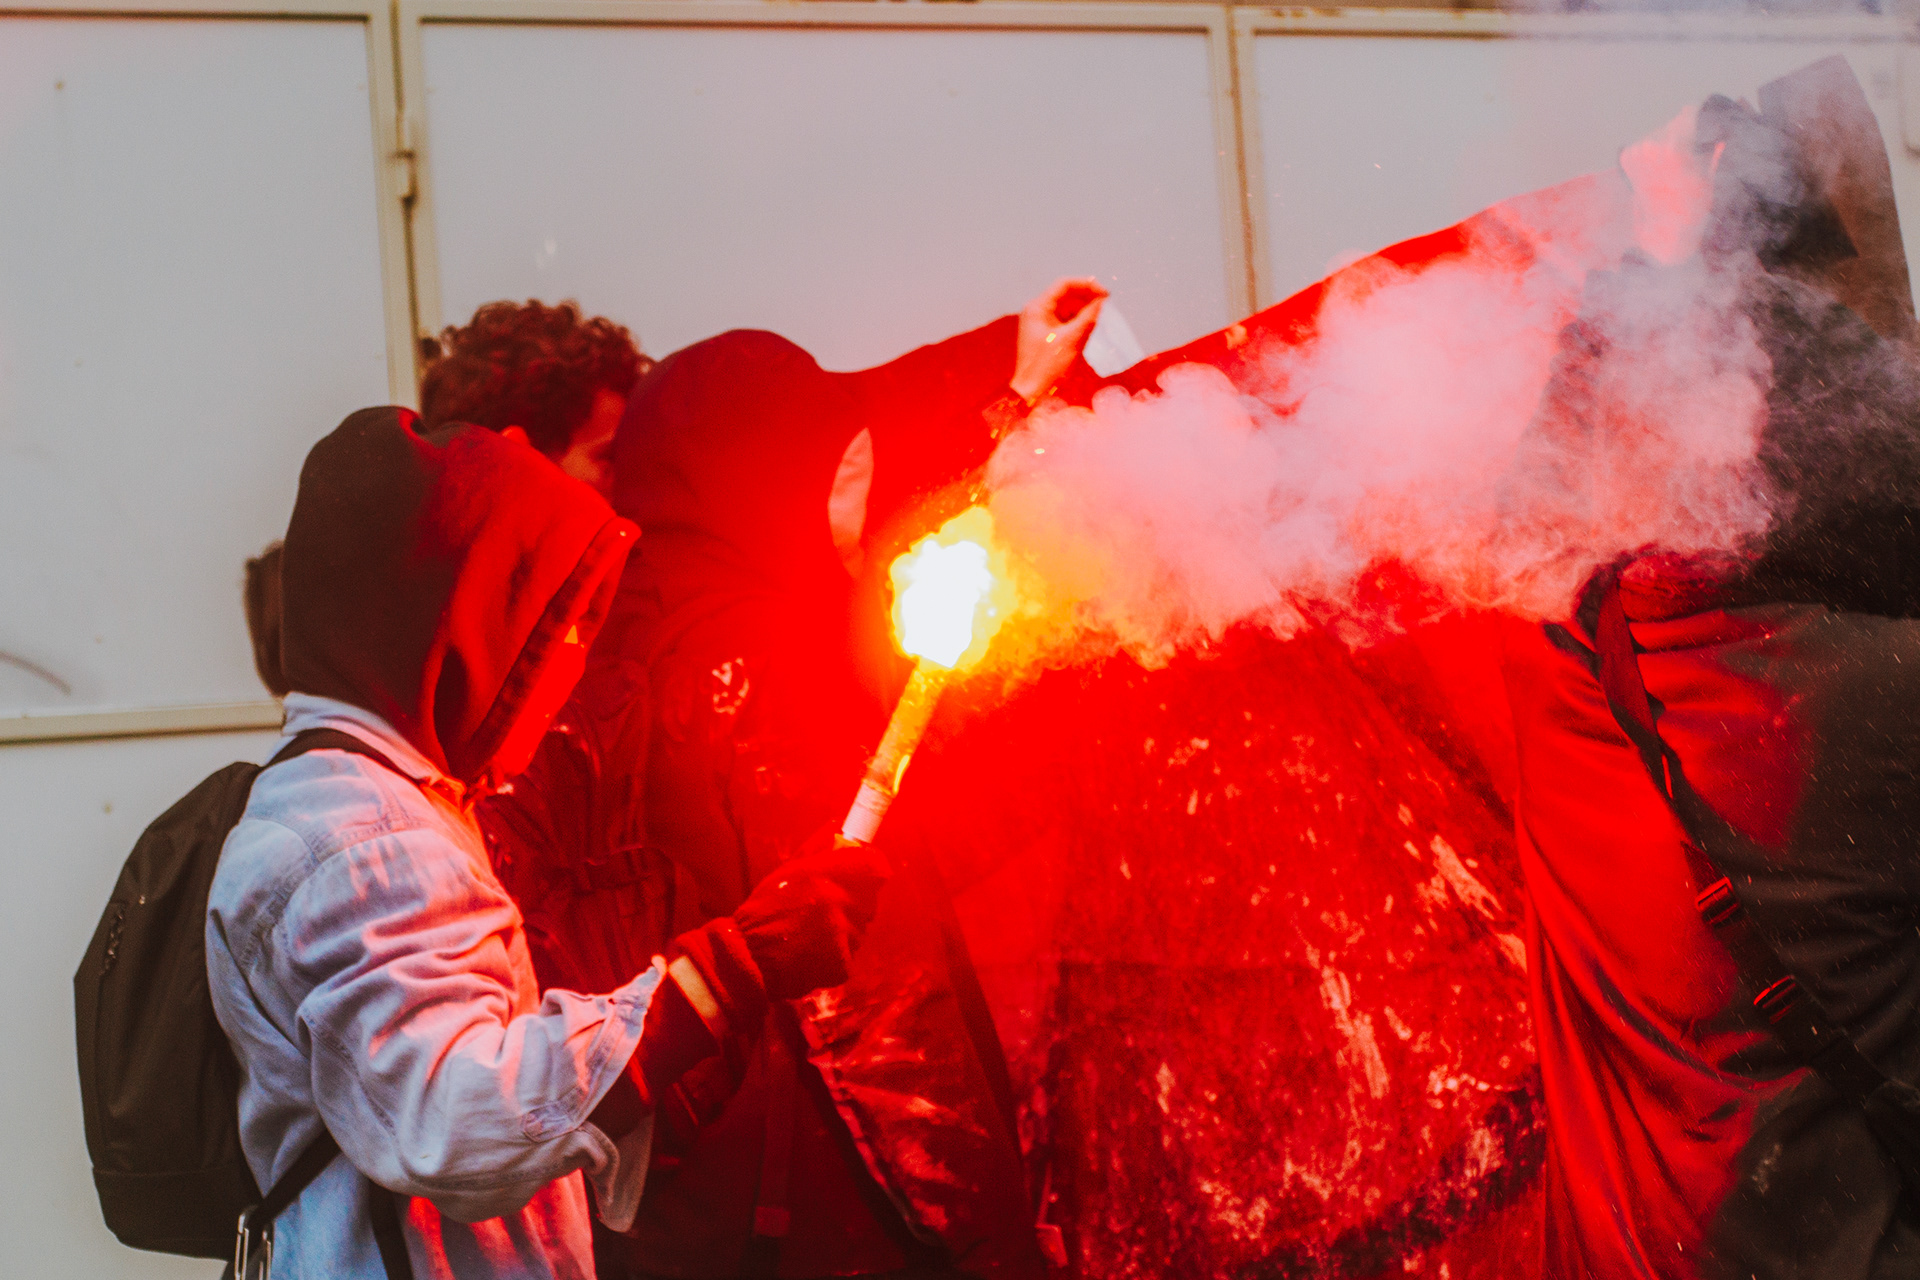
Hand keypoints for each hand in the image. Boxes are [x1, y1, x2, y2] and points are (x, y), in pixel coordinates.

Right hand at [732, 837, 890, 997]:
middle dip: (855, 900)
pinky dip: (836, 954)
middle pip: (869, 898)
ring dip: (846, 928)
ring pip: (860, 927)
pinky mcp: (843, 963)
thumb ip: (816, 849)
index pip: (876, 866)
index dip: (871, 868)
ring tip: (814, 932)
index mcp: (828, 874)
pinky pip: (850, 953)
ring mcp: (844, 935)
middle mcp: (841, 902)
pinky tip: (812, 952)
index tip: (864, 870)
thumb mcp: (787, 871)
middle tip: (829, 907)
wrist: (748, 957)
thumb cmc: (765, 909)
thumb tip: (836, 827)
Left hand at [1012, 276, 1108, 403]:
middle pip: (1066, 294)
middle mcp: (1036, 311)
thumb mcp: (1072, 340)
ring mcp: (1040, 322)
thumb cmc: (1047, 367)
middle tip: (1107, 303)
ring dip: (1084, 309)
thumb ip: (1089, 317)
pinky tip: (1090, 325)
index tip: (1106, 294)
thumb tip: (1102, 301)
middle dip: (1087, 297)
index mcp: (1037, 307)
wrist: (1030, 393)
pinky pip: (1064, 320)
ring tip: (1100, 315)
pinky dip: (1078, 321)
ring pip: (1066, 307)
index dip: (1087, 285)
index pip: (1064, 285)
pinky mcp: (1045, 334)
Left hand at [1620, 102, 1723, 266]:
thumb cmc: (1693, 203)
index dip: (1700, 117)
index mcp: (1674, 146)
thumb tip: (1721, 124)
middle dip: (1685, 132)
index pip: (1689, 111)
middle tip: (1692, 151)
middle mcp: (1651, 144)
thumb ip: (1713, 143)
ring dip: (1669, 140)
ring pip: (1660, 131)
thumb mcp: (1709, 170)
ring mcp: (1636, 151)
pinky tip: (1661, 167)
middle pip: (1674, 122)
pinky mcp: (1627, 156)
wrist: (1664, 229)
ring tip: (1676, 163)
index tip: (1707, 125)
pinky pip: (1647, 142)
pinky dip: (1655, 150)